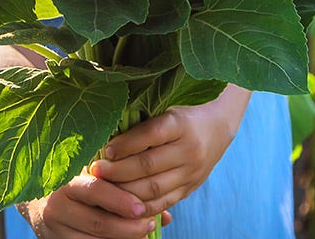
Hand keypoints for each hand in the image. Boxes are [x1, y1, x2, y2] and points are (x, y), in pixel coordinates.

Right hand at [18, 172, 168, 237]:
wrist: (37, 201)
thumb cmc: (74, 182)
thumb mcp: (92, 176)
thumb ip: (122, 186)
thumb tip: (165, 214)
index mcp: (67, 179)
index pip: (95, 189)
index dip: (120, 199)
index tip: (142, 206)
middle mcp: (58, 205)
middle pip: (97, 221)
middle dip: (127, 226)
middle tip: (149, 224)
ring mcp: (55, 229)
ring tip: (142, 235)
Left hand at [88, 86, 250, 217]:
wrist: (218, 127)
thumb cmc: (183, 113)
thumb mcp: (167, 108)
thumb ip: (143, 121)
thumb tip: (108, 133)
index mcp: (181, 123)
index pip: (150, 134)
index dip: (125, 144)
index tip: (105, 148)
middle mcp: (188, 149)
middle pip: (148, 165)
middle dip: (118, 171)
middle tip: (96, 171)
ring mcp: (191, 172)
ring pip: (153, 188)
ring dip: (125, 191)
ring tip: (105, 188)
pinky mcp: (190, 188)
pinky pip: (162, 203)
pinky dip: (141, 206)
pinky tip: (123, 204)